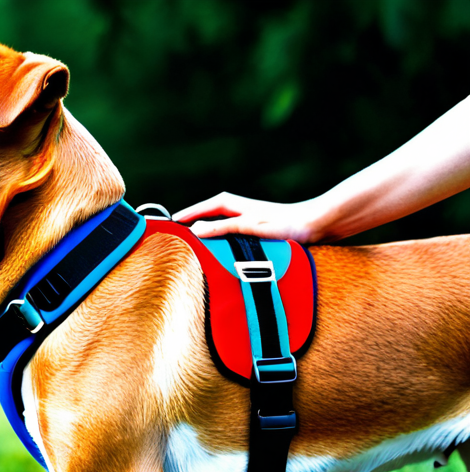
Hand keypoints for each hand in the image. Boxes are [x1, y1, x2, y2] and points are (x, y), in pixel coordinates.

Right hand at [172, 192, 321, 242]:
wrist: (317, 224)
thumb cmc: (286, 224)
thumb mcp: (250, 226)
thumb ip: (223, 229)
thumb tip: (195, 231)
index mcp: (234, 205)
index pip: (202, 208)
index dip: (186, 215)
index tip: (169, 223)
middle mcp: (239, 210)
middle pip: (209, 215)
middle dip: (193, 221)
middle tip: (176, 233)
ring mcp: (248, 220)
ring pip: (220, 225)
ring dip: (207, 232)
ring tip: (193, 244)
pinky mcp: (257, 230)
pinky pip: (231, 234)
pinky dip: (221, 240)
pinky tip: (222, 252)